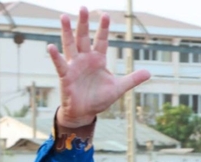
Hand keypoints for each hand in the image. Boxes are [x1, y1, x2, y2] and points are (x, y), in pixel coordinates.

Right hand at [50, 8, 149, 127]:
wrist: (85, 112)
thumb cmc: (99, 98)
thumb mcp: (118, 88)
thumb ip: (133, 79)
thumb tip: (149, 73)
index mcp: (98, 60)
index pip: (102, 40)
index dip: (103, 28)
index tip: (105, 15)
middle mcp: (85, 59)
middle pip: (84, 37)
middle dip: (84, 23)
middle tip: (83, 7)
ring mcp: (74, 66)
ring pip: (70, 45)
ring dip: (67, 31)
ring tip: (64, 17)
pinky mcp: (66, 76)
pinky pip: (60, 64)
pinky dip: (55, 56)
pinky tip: (51, 47)